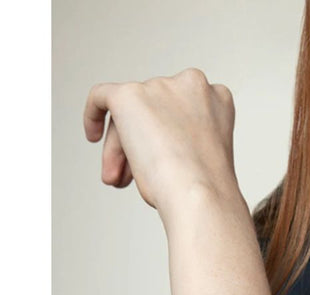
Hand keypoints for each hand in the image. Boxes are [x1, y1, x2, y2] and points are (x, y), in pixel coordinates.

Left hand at [83, 68, 238, 212]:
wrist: (198, 194)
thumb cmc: (204, 188)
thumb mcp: (202, 156)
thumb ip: (182, 138)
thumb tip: (151, 145)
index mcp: (217, 99)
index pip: (182, 112)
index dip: (167, 138)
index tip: (158, 164)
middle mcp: (191, 84)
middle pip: (154, 112)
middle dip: (140, 145)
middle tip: (128, 179)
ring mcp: (160, 87)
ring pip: (131, 115)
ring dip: (123, 148)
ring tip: (118, 181)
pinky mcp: (130, 94)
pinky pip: (102, 96)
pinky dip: (93, 114)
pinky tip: (92, 135)